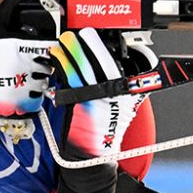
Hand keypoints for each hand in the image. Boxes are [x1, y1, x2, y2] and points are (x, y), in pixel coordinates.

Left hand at [49, 28, 154, 192]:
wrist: (90, 160)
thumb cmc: (101, 132)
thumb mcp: (119, 106)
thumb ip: (119, 84)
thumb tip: (105, 59)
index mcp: (132, 93)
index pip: (135, 62)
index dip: (120, 46)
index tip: (108, 34)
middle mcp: (120, 95)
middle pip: (107, 60)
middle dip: (93, 43)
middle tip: (83, 32)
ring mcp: (102, 99)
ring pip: (87, 66)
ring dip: (75, 50)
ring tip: (66, 40)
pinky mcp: (83, 103)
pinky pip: (72, 78)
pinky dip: (64, 65)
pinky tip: (57, 57)